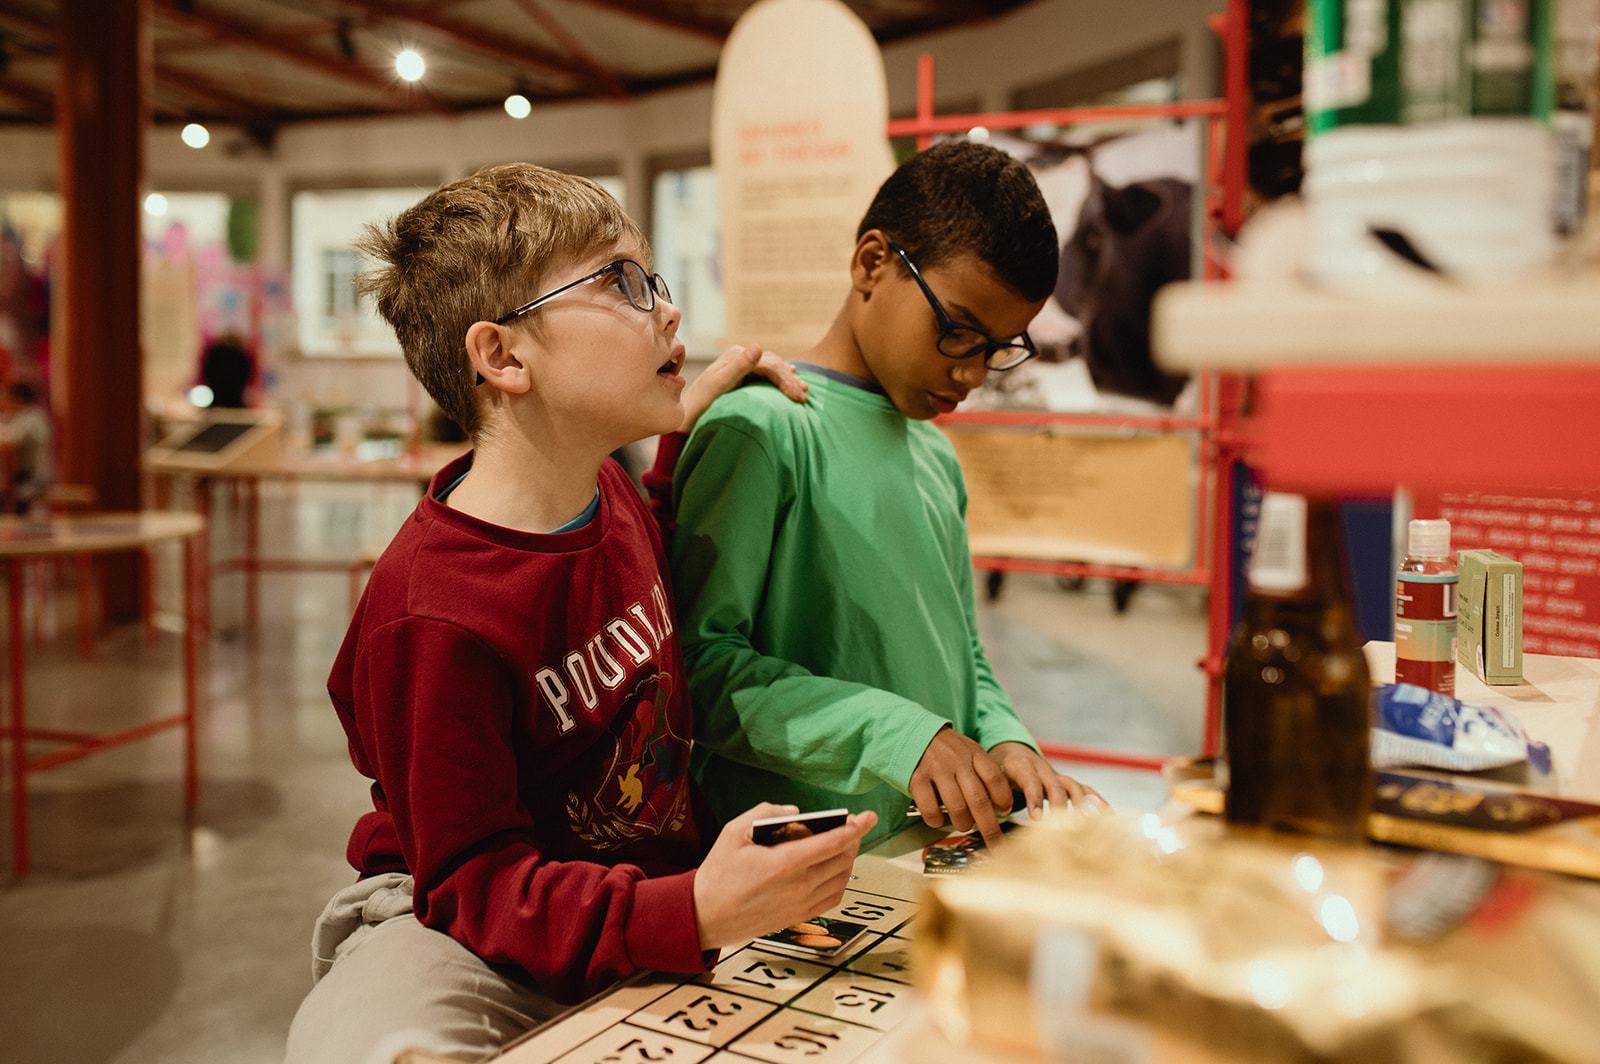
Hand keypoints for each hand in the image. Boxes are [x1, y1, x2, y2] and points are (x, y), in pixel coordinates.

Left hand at [678, 343, 807, 434]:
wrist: (687, 416)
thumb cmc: (701, 404)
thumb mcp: (719, 385)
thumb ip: (738, 367)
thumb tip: (758, 347)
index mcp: (735, 356)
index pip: (769, 363)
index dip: (785, 379)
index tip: (798, 397)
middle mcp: (739, 357)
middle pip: (772, 364)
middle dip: (790, 380)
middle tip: (804, 396)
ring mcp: (740, 366)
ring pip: (772, 367)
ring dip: (788, 378)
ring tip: (802, 390)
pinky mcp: (741, 376)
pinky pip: (766, 374)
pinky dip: (780, 378)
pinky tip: (790, 379)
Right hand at [693, 802, 876, 949]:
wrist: (706, 915)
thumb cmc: (718, 873)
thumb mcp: (734, 832)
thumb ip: (766, 813)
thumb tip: (795, 812)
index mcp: (785, 862)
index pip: (833, 842)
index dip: (855, 827)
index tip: (867, 817)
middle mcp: (799, 885)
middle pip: (843, 859)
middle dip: (853, 839)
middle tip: (852, 825)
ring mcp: (801, 904)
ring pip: (842, 878)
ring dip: (848, 859)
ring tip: (842, 844)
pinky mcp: (799, 916)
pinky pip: (833, 897)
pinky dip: (840, 880)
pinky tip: (833, 869)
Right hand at [908, 727, 1016, 846]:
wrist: (913, 732)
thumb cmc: (947, 750)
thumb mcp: (969, 751)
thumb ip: (983, 774)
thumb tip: (999, 808)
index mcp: (974, 753)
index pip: (994, 778)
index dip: (1003, 799)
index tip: (1005, 812)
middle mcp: (957, 761)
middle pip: (978, 800)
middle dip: (990, 828)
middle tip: (997, 845)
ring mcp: (936, 770)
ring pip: (957, 808)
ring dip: (963, 824)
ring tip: (963, 824)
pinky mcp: (917, 779)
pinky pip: (930, 809)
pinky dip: (936, 821)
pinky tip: (938, 820)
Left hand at [988, 741, 1111, 819]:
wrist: (1011, 751)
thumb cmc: (997, 771)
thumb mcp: (989, 778)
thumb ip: (991, 794)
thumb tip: (989, 818)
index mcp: (1020, 766)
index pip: (1029, 780)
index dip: (1034, 798)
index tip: (1037, 818)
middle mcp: (1042, 768)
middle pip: (1055, 785)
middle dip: (1060, 807)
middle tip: (1063, 829)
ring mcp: (1056, 775)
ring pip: (1073, 786)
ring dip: (1081, 805)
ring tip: (1088, 825)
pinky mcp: (1066, 782)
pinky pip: (1084, 790)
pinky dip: (1096, 801)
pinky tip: (1108, 816)